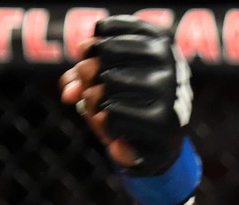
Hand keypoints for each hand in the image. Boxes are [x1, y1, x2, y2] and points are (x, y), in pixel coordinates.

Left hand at [60, 15, 199, 204]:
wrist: (157, 142)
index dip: (91, 44)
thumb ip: (80, 74)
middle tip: (88, 88)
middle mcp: (168, 59)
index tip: (86, 55)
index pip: (111, 29)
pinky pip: (113, 115)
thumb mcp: (104, 79)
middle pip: (105, 54)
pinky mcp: (162, 120)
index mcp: (159, 40)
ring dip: (91, 100)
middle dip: (86, 72)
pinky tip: (111, 123)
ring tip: (98, 107)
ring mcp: (167, 89)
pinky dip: (103, 121)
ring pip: (107, 84)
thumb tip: (70, 92)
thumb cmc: (128, 100)